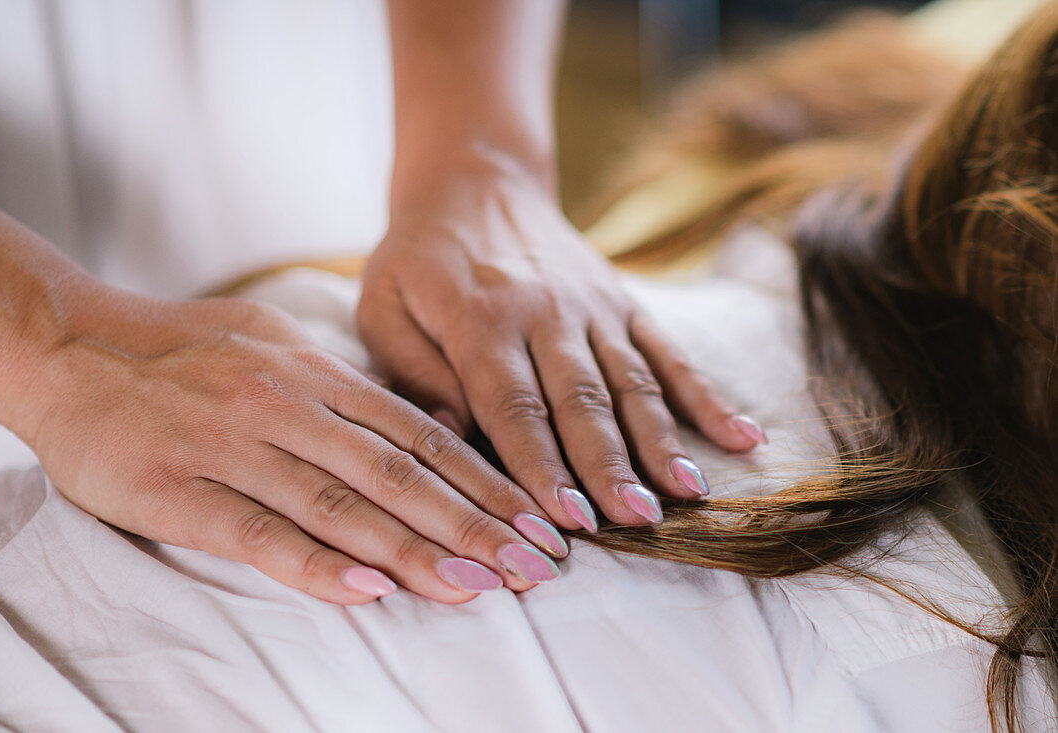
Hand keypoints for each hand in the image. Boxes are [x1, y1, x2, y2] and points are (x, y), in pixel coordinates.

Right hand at [23, 289, 566, 604]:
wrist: (74, 346)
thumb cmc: (187, 350)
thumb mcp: (279, 344)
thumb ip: (346, 388)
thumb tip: (419, 424)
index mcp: (319, 374)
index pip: (423, 437)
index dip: (487, 483)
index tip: (537, 521)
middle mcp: (290, 407)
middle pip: (401, 476)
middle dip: (476, 525)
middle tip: (534, 568)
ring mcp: (237, 447)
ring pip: (342, 506)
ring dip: (416, 550)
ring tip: (477, 587)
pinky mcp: (180, 490)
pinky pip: (258, 533)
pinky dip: (316, 564)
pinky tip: (369, 590)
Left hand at [358, 164, 767, 530]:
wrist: (474, 182)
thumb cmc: (419, 259)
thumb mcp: (384, 306)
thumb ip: (414, 372)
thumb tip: (454, 436)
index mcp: (481, 319)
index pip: (514, 405)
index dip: (541, 465)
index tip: (562, 520)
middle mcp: (546, 312)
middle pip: (583, 399)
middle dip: (610, 464)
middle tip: (636, 520)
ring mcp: (593, 306)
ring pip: (633, 380)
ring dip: (661, 439)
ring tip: (688, 493)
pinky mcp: (623, 302)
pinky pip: (668, 353)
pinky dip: (707, 397)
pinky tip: (743, 437)